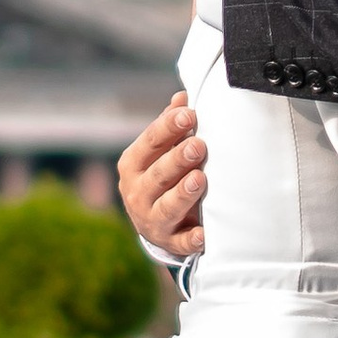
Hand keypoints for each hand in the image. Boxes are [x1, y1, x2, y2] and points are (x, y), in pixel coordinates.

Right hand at [118, 94, 206, 259]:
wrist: (154, 223)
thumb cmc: (162, 175)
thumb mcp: (161, 150)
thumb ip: (171, 125)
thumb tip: (183, 96)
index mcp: (133, 164)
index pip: (150, 142)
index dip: (169, 127)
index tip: (190, 114)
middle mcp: (137, 192)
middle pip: (158, 174)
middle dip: (178, 160)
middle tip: (198, 145)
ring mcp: (151, 219)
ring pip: (167, 207)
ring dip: (183, 194)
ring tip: (200, 179)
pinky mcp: (170, 241)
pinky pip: (182, 241)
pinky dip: (192, 239)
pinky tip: (204, 233)